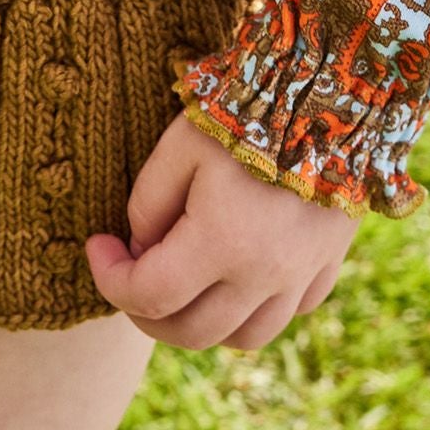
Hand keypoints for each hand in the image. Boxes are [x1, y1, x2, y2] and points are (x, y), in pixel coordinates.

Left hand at [85, 114, 357, 350]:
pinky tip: (238, 277)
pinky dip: (254, 310)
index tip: (98, 246)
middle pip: (190, 332)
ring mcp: (301, 275)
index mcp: (222, 243)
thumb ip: (148, 203)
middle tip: (131, 273)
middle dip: (146, 312)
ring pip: (242, 338)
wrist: (332, 90)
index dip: (109, 278)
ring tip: (183, 287)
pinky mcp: (328, 263)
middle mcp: (264, 274)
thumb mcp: (180, 145)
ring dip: (202, 323)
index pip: (147, 295)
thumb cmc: (247, 111)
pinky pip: (289, 314)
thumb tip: (140, 250)